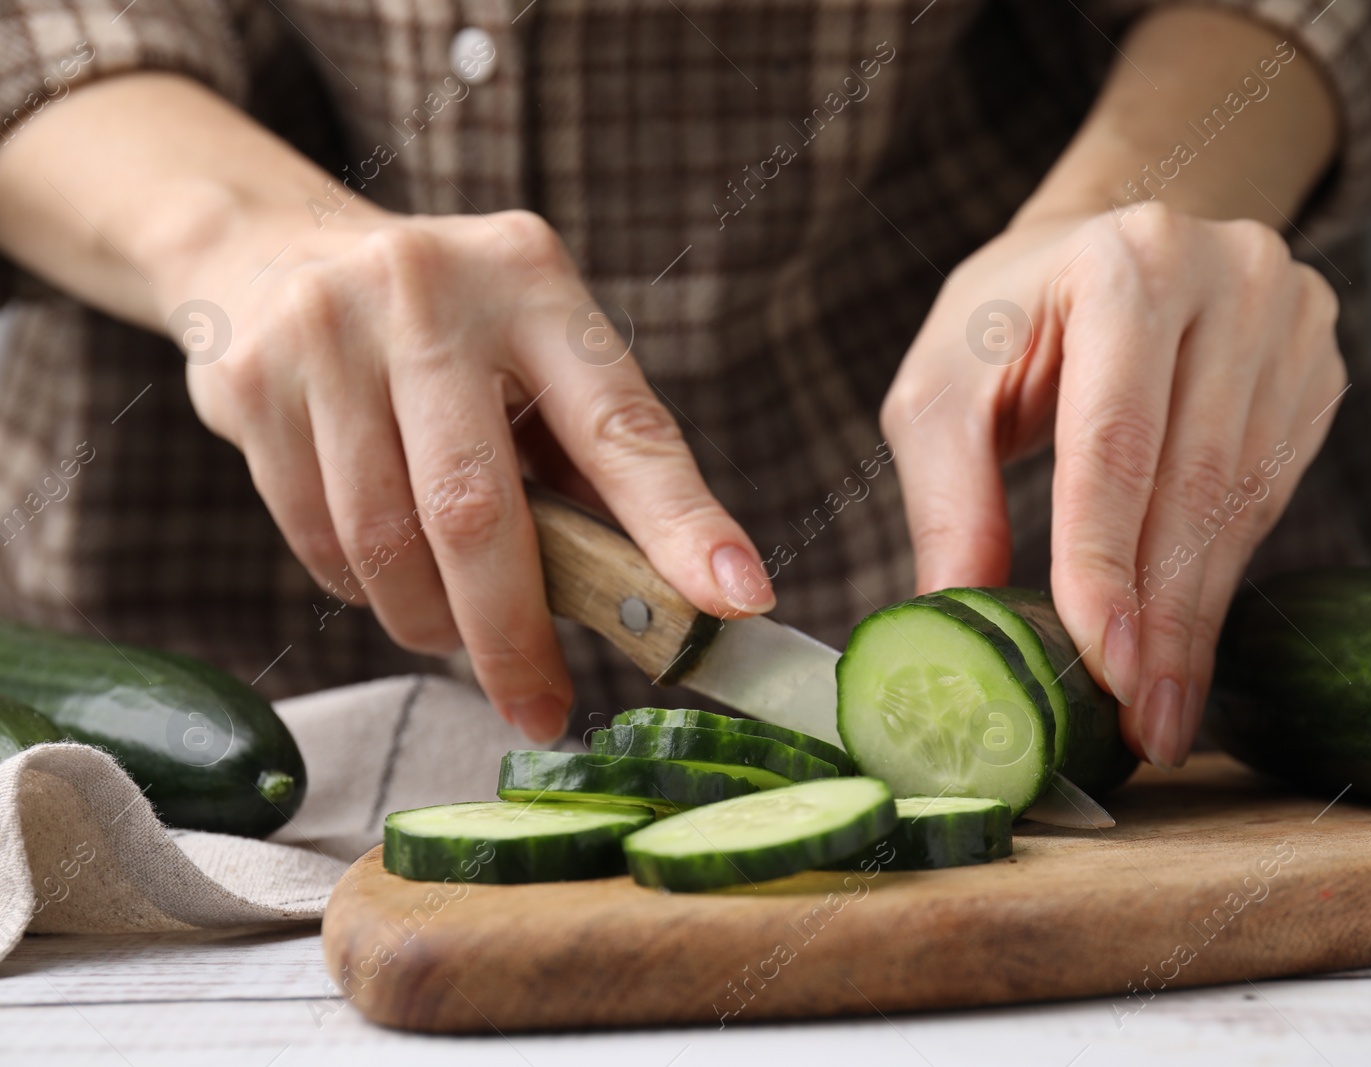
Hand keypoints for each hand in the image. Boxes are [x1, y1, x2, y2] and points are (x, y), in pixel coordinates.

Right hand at [176, 207, 773, 740]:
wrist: (269, 247)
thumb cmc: (443, 329)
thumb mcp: (532, 354)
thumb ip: (588, 458)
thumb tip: (660, 598)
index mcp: (534, 283)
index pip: (623, 425)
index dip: (682, 523)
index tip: (738, 600)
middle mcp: (428, 293)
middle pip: (476, 510)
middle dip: (514, 634)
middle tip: (541, 708)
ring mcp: (326, 333)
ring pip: (386, 541)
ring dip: (431, 622)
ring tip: (457, 635)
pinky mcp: (249, 384)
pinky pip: (314, 537)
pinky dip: (362, 588)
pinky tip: (385, 574)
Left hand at [882, 203, 1345, 767]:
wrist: (1092, 251)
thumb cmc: (1006, 323)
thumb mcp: (942, 392)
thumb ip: (948, 499)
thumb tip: (956, 617)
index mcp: (1124, 265)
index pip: (1117, 438)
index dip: (1107, 560)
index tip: (1105, 663)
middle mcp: (1227, 275)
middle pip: (1196, 478)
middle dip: (1165, 616)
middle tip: (1143, 720)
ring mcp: (1287, 319)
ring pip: (1246, 499)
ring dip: (1201, 617)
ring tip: (1163, 710)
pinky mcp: (1314, 367)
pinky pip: (1272, 494)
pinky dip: (1224, 576)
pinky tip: (1191, 639)